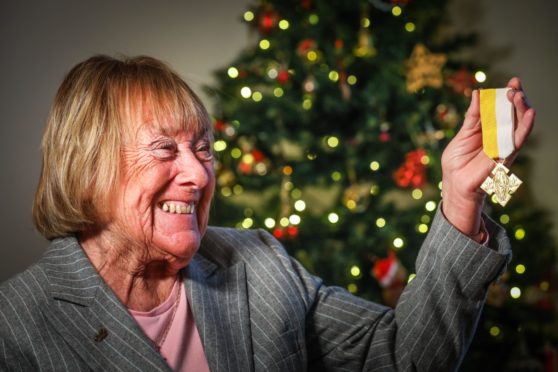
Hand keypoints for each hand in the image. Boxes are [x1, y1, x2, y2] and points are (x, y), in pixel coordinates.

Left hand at [441, 77, 534, 238]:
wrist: (454, 183)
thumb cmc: (457, 161)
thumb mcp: (463, 133)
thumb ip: (472, 116)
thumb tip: (477, 93)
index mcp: (488, 128)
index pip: (501, 108)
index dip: (507, 95)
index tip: (512, 81)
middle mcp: (499, 135)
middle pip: (513, 113)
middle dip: (516, 98)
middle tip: (515, 85)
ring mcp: (504, 144)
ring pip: (519, 123)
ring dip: (521, 108)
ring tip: (519, 95)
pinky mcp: (506, 155)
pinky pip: (519, 139)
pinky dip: (525, 126)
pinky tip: (530, 113)